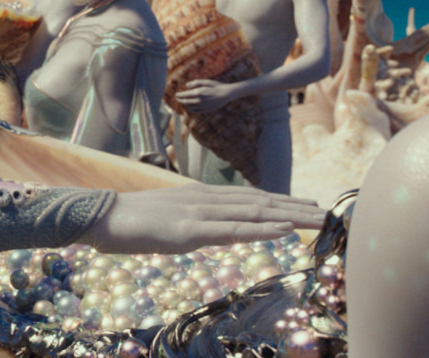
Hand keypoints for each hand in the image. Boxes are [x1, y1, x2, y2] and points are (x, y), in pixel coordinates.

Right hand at [81, 183, 325, 254]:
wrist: (100, 216)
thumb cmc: (128, 221)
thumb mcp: (167, 219)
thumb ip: (190, 221)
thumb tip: (206, 229)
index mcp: (199, 197)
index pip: (248, 198)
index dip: (280, 201)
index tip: (306, 206)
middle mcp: (204, 199)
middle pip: (259, 202)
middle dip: (295, 207)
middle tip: (328, 212)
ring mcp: (198, 213)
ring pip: (253, 213)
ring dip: (290, 216)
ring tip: (319, 218)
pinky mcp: (189, 230)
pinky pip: (232, 230)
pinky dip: (262, 229)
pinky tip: (284, 230)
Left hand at [175, 79, 237, 113]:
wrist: (226, 94)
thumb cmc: (216, 86)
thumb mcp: (205, 81)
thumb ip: (195, 83)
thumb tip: (186, 86)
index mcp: (198, 93)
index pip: (184, 95)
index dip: (178, 95)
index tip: (175, 95)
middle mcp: (199, 101)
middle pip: (186, 102)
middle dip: (180, 100)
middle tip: (177, 98)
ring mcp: (203, 106)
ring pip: (190, 107)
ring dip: (185, 104)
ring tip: (183, 101)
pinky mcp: (206, 110)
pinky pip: (196, 111)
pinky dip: (191, 109)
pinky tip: (190, 106)